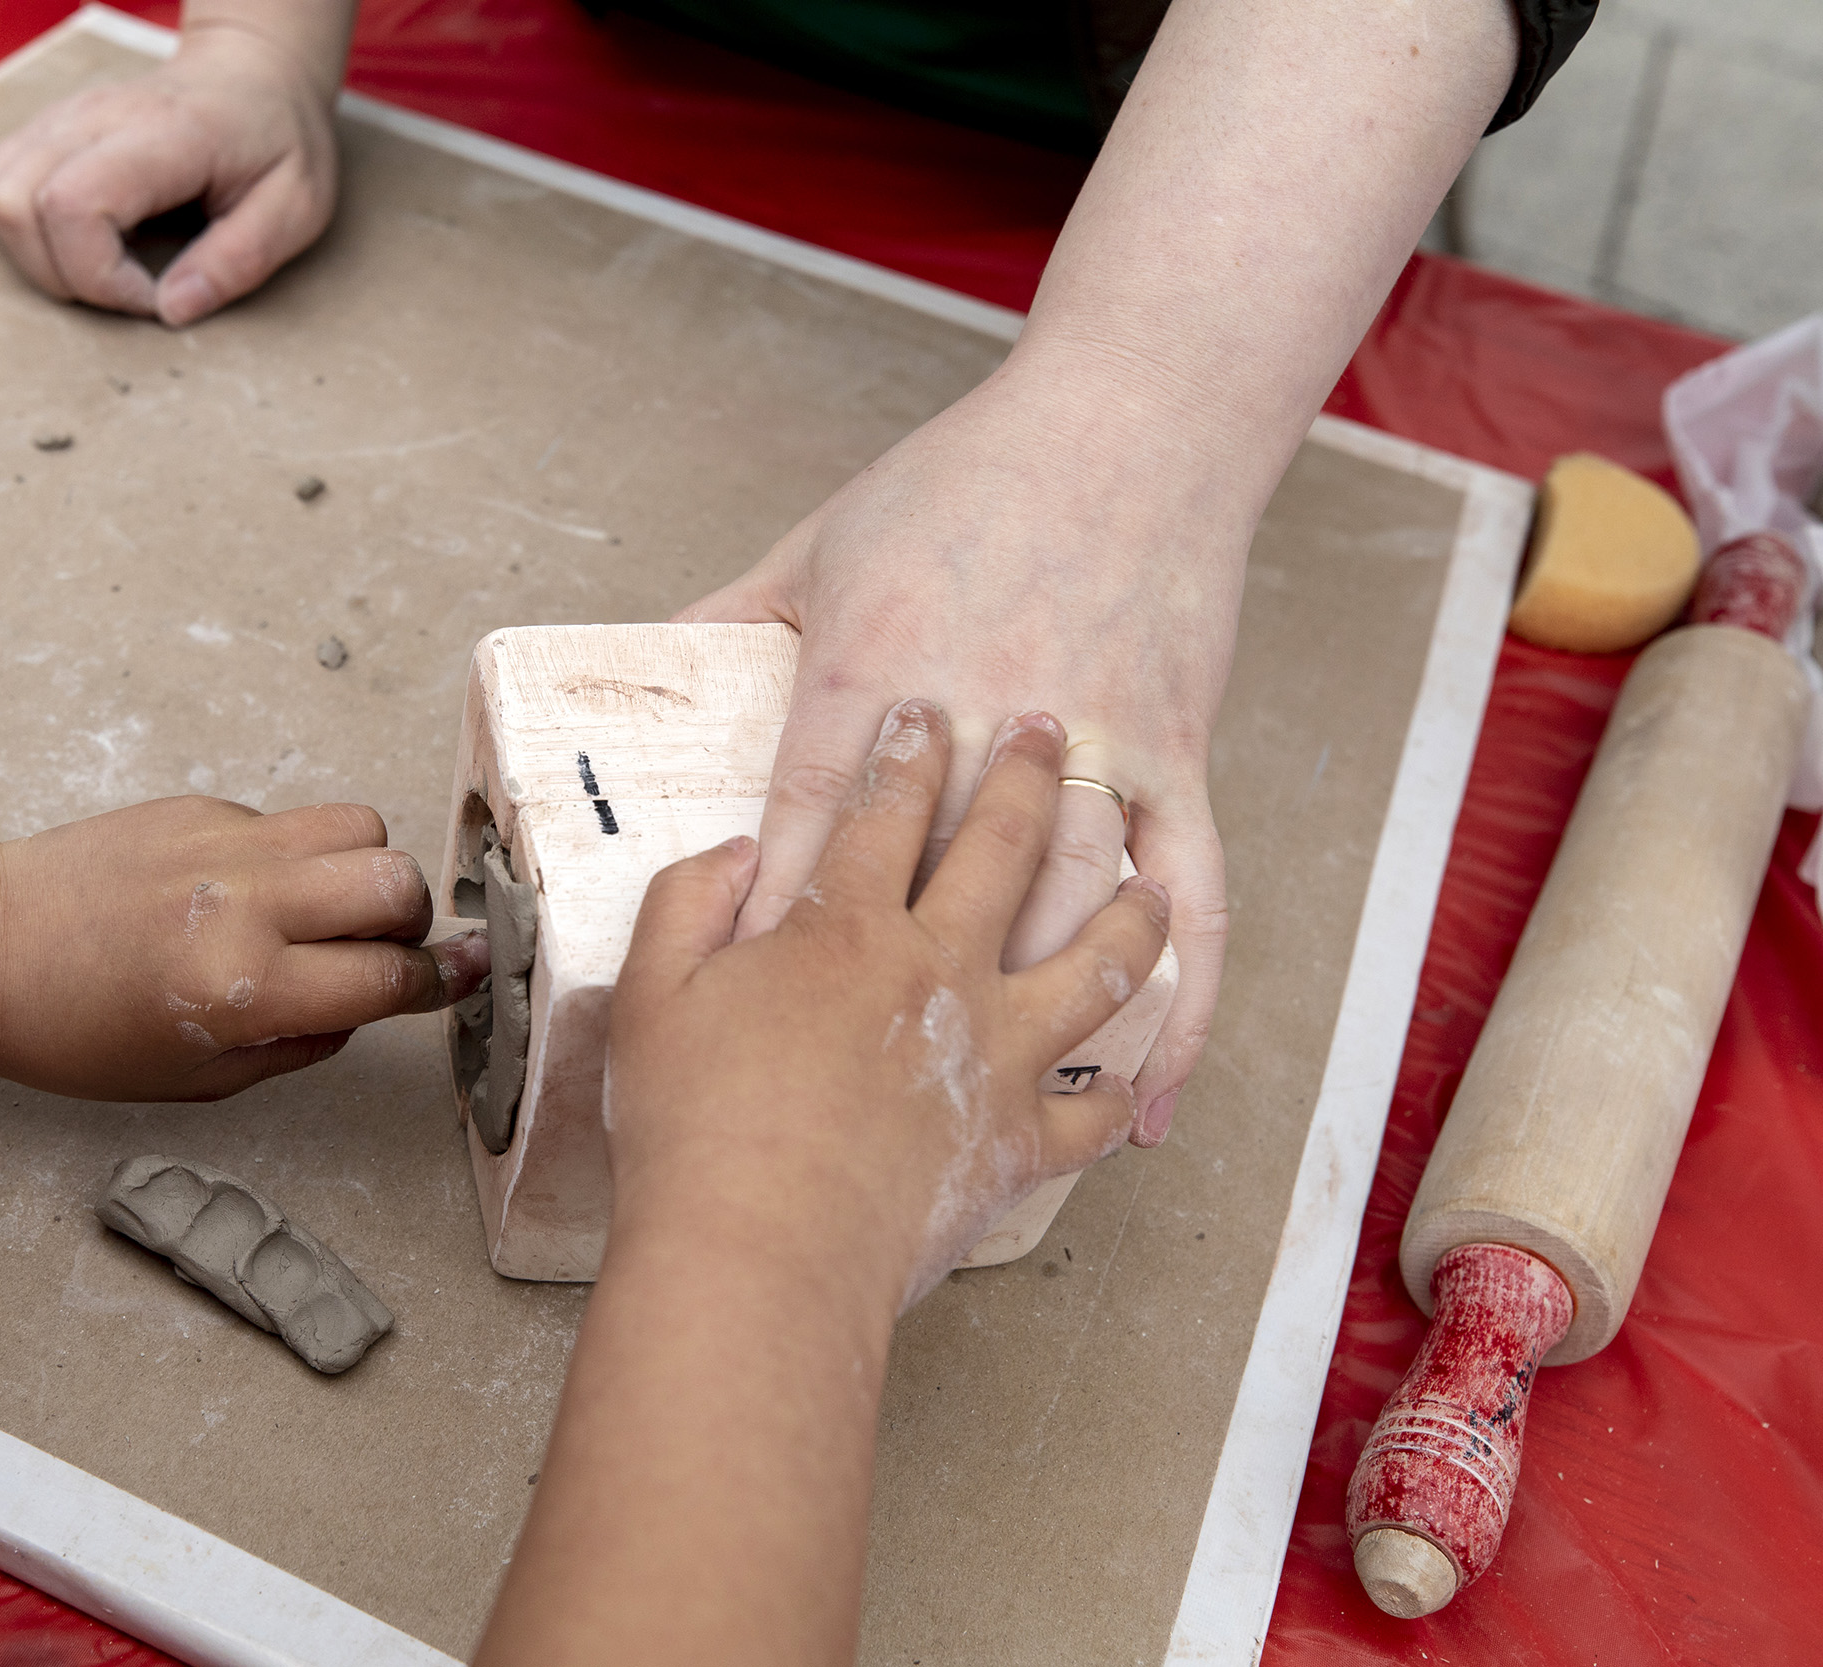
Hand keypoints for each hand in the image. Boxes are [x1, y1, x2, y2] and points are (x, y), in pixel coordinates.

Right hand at [0, 14, 344, 325]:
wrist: (255, 74)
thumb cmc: (278, 140)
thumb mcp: (297, 207)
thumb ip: (239, 261)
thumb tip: (172, 310)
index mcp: (163, 135)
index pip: (74, 205)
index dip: (99, 277)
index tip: (153, 297)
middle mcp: (95, 117)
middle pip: (16, 204)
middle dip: (63, 277)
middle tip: (129, 289)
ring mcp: (62, 118)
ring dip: (37, 257)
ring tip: (104, 268)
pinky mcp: (46, 131)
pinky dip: (26, 231)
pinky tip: (82, 242)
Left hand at [0, 796, 485, 1100]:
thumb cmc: (77, 1032)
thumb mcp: (198, 1080)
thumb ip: (299, 1045)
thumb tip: (369, 1003)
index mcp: (244, 990)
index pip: (387, 978)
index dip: (440, 983)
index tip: (466, 976)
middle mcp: (245, 906)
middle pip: (395, 884)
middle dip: (408, 921)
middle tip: (380, 946)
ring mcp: (224, 844)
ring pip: (358, 827)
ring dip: (364, 870)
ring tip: (326, 906)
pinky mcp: (201, 806)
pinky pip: (289, 820)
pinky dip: (292, 856)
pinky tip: (242, 890)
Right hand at [605, 702, 1170, 1309]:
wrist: (761, 1257)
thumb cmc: (695, 1134)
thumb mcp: (650, 995)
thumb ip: (686, 902)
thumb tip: (737, 852)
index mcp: (845, 928)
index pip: (886, 805)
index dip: (908, 747)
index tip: (924, 712)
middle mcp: (939, 972)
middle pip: (1006, 848)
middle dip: (1028, 774)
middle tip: (1045, 728)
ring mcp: (996, 1056)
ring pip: (1096, 963)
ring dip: (1128, 913)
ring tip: (1144, 884)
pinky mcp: (1019, 1142)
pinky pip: (1095, 1110)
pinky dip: (1118, 1093)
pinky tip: (1128, 1081)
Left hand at [678, 386, 1235, 1145]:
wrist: (1126, 421)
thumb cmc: (965, 480)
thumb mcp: (818, 542)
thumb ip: (728, 620)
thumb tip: (637, 672)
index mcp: (882, 673)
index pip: (817, 823)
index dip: (779, 926)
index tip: (746, 1020)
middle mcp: (987, 723)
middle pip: (939, 891)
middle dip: (898, 1003)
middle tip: (852, 1109)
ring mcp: (1094, 748)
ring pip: (1065, 912)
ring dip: (1028, 1021)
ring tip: (982, 1124)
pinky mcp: (1176, 761)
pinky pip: (1185, 902)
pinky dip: (1176, 1005)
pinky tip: (1145, 1094)